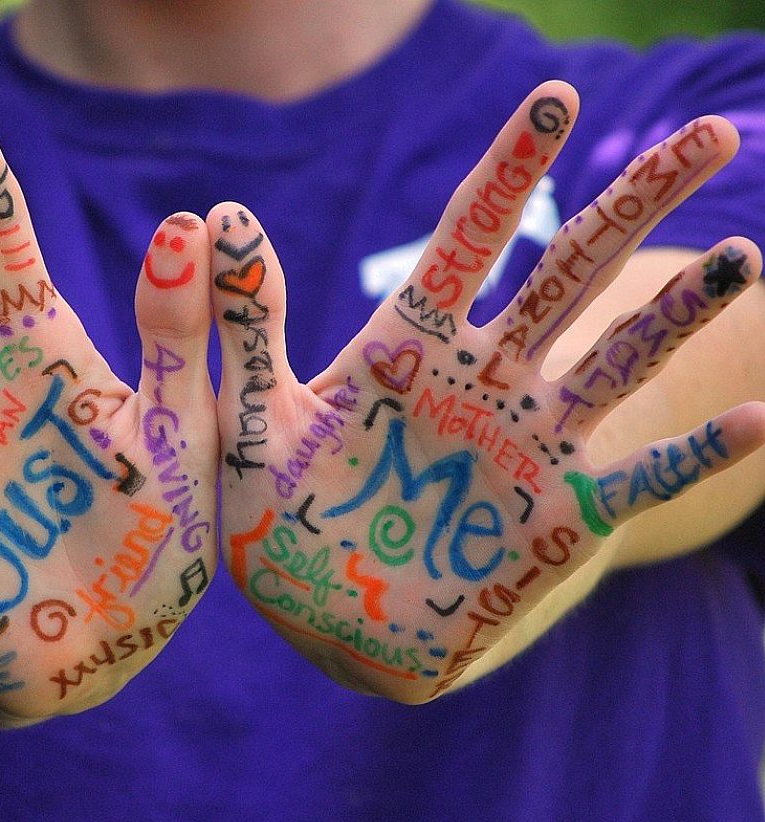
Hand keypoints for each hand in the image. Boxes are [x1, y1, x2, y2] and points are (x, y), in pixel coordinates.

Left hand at [210, 81, 764, 702]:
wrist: (326, 615)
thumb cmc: (284, 515)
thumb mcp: (254, 417)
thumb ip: (245, 325)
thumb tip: (217, 212)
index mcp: (410, 348)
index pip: (467, 241)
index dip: (509, 172)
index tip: (553, 100)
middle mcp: (483, 379)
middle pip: (568, 276)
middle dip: (633, 207)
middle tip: (712, 135)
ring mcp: (528, 443)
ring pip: (616, 360)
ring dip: (679, 312)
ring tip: (745, 255)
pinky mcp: (558, 515)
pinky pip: (635, 481)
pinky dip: (693, 455)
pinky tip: (760, 419)